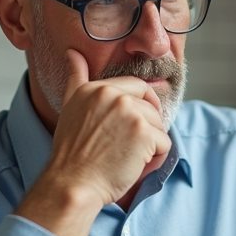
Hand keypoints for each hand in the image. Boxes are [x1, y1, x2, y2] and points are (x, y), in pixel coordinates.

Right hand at [15, 49, 171, 235]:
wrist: (72, 183)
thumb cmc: (72, 153)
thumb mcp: (71, 106)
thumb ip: (76, 78)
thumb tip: (74, 52)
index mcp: (97, 87)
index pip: (137, 87)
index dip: (141, 108)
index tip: (131, 128)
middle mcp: (114, 95)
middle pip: (151, 107)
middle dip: (146, 128)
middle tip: (125, 147)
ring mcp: (130, 112)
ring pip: (159, 126)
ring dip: (149, 146)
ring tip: (126, 158)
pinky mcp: (144, 133)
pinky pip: (165, 144)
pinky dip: (154, 159)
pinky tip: (133, 165)